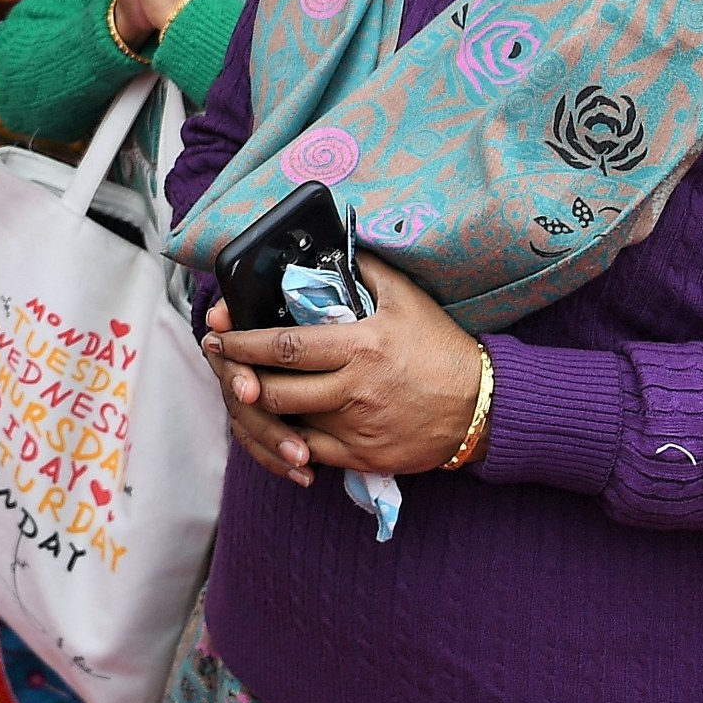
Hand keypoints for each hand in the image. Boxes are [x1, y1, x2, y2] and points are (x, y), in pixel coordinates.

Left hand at [202, 254, 489, 483]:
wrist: (484, 405)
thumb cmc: (441, 347)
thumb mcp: (406, 298)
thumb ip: (365, 269)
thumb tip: (334, 244)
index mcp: (358, 347)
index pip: (284, 346)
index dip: (243, 343)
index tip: (218, 335)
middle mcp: (353, 390)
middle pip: (276, 390)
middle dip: (238, 376)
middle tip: (219, 362)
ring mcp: (358, 428)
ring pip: (288, 424)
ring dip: (258, 409)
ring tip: (239, 390)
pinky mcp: (365, 457)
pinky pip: (312, 453)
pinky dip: (288, 442)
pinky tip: (274, 426)